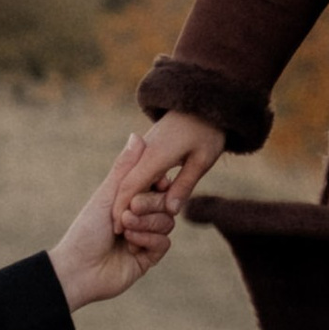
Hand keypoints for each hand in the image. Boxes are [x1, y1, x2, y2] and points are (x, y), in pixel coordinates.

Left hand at [51, 138, 174, 310]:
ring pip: (167, 223)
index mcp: (130, 199)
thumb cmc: (87, 229)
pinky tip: (129, 245)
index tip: (158, 181)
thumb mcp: (107, 195)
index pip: (158, 185)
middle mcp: (140, 217)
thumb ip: (125, 168)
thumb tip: (137, 135)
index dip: (160, 183)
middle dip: (149, 205)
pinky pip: (164, 244)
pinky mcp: (149, 258)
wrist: (79, 269)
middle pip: (165, 203)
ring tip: (124, 229)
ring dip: (146, 224)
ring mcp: (146, 237)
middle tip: (131, 209)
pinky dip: (147, 241)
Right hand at [107, 111, 225, 240]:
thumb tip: (170, 211)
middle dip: (123, 208)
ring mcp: (145, 147)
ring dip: (129, 199)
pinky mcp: (149, 145)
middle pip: (126, 184)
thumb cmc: (208, 130)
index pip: (131, 187)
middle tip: (123, 232)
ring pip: (130, 177)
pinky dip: (137, 187)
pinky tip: (144, 200)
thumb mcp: (202, 159)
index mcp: (155, 155)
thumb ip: (185, 184)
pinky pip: (137, 170)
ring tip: (131, 221)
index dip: (123, 209)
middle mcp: (144, 151)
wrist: (204, 97)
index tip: (120, 230)